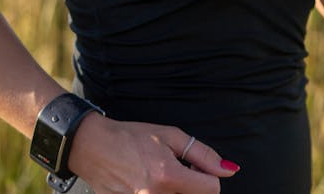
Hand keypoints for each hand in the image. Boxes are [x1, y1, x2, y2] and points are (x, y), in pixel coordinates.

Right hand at [68, 111, 239, 192]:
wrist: (93, 147)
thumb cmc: (131, 136)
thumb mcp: (169, 135)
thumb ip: (202, 154)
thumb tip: (229, 170)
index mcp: (168, 176)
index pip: (211, 190)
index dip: (210, 178)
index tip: (198, 169)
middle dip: (192, 186)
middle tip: (178, 172)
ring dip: (176, 191)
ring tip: (161, 177)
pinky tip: (148, 183)